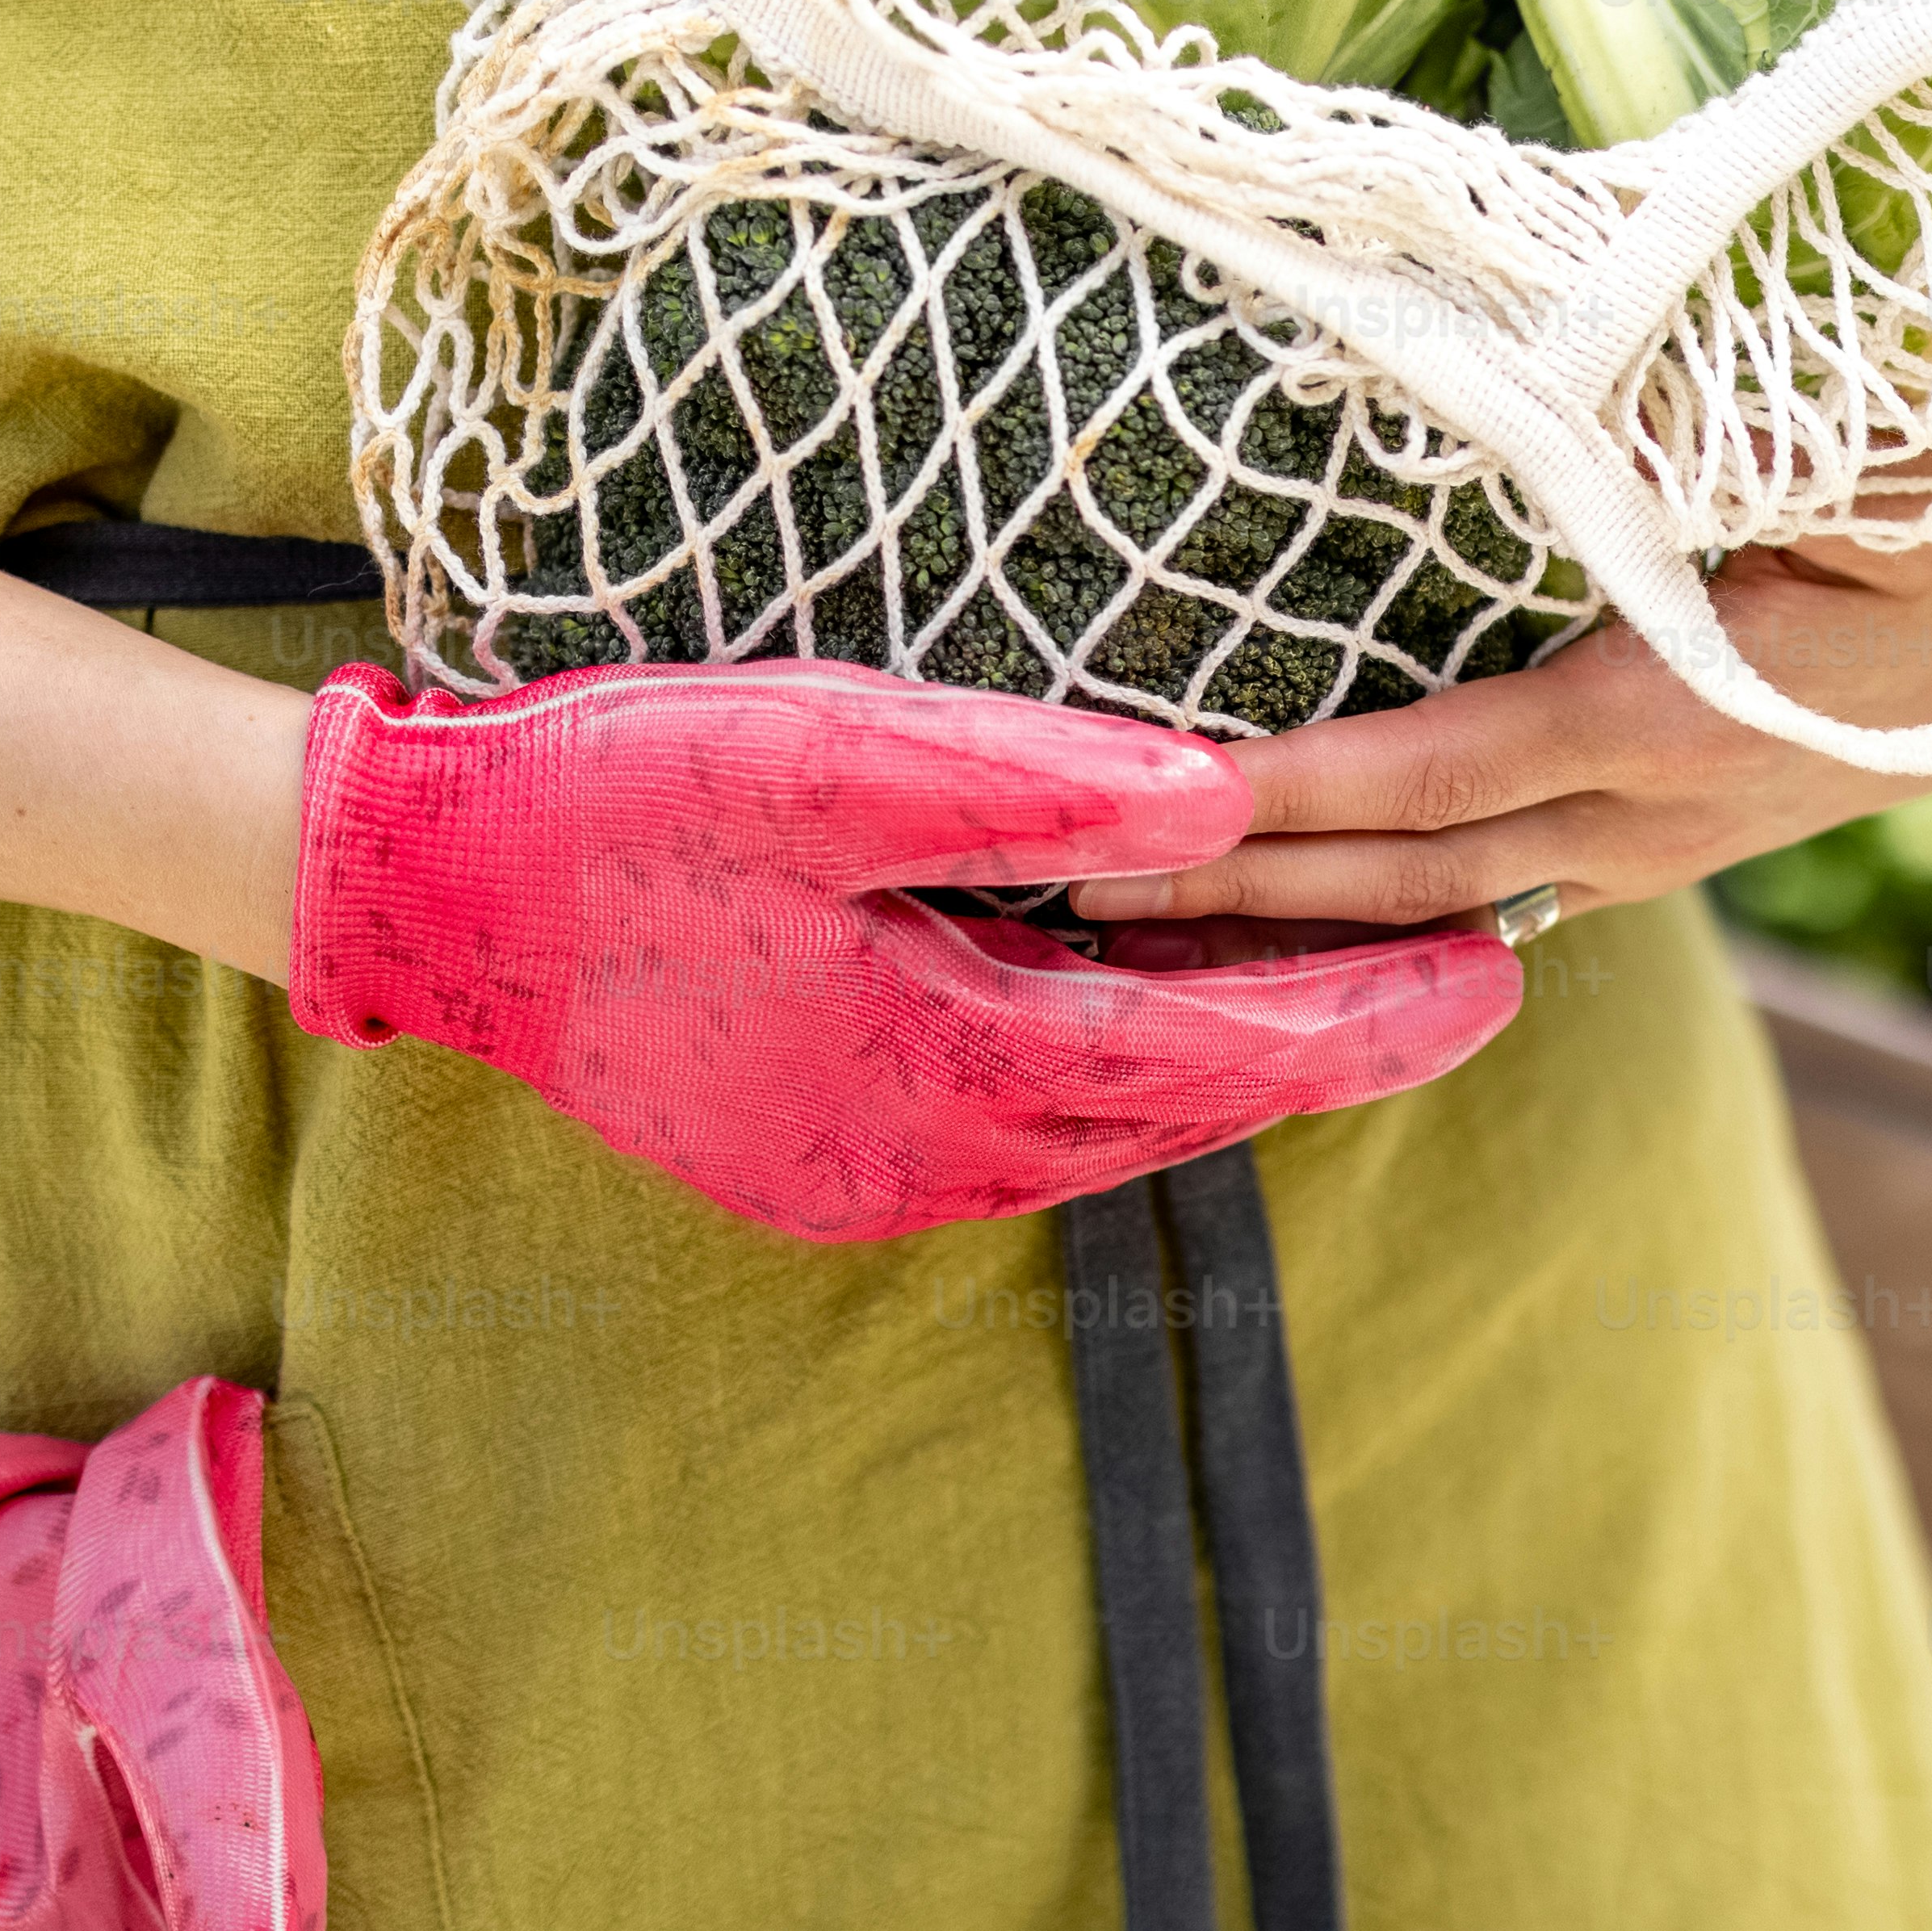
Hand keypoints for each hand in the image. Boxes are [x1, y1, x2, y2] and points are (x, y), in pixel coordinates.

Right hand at [284, 661, 1528, 1242]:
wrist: (425, 888)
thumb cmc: (620, 797)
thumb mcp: (834, 757)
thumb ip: (1034, 781)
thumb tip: (1233, 795)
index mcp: (949, 1064)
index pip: (1227, 1044)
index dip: (1377, 1008)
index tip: (1506, 966)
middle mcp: (924, 1157)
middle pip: (1191, 1100)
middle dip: (1342, 1038)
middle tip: (1489, 968)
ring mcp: (868, 1173)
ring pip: (1115, 1121)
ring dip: (1239, 1053)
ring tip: (1372, 984)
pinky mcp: (820, 1154)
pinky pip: (1026, 1122)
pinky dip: (1126, 1064)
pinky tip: (1174, 1003)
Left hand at [1066, 505, 1931, 935]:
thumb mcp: (1826, 458)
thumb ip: (1670, 428)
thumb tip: (1516, 375)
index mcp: (1668, 714)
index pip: (1431, 770)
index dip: (1286, 797)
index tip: (1149, 799)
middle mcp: (1655, 808)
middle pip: (1411, 873)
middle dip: (1240, 888)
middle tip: (1068, 888)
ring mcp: (1670, 842)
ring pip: (1453, 901)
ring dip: (1305, 916)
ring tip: (1153, 920)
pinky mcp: (1683, 839)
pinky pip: (1509, 890)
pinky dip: (1398, 905)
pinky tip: (1312, 909)